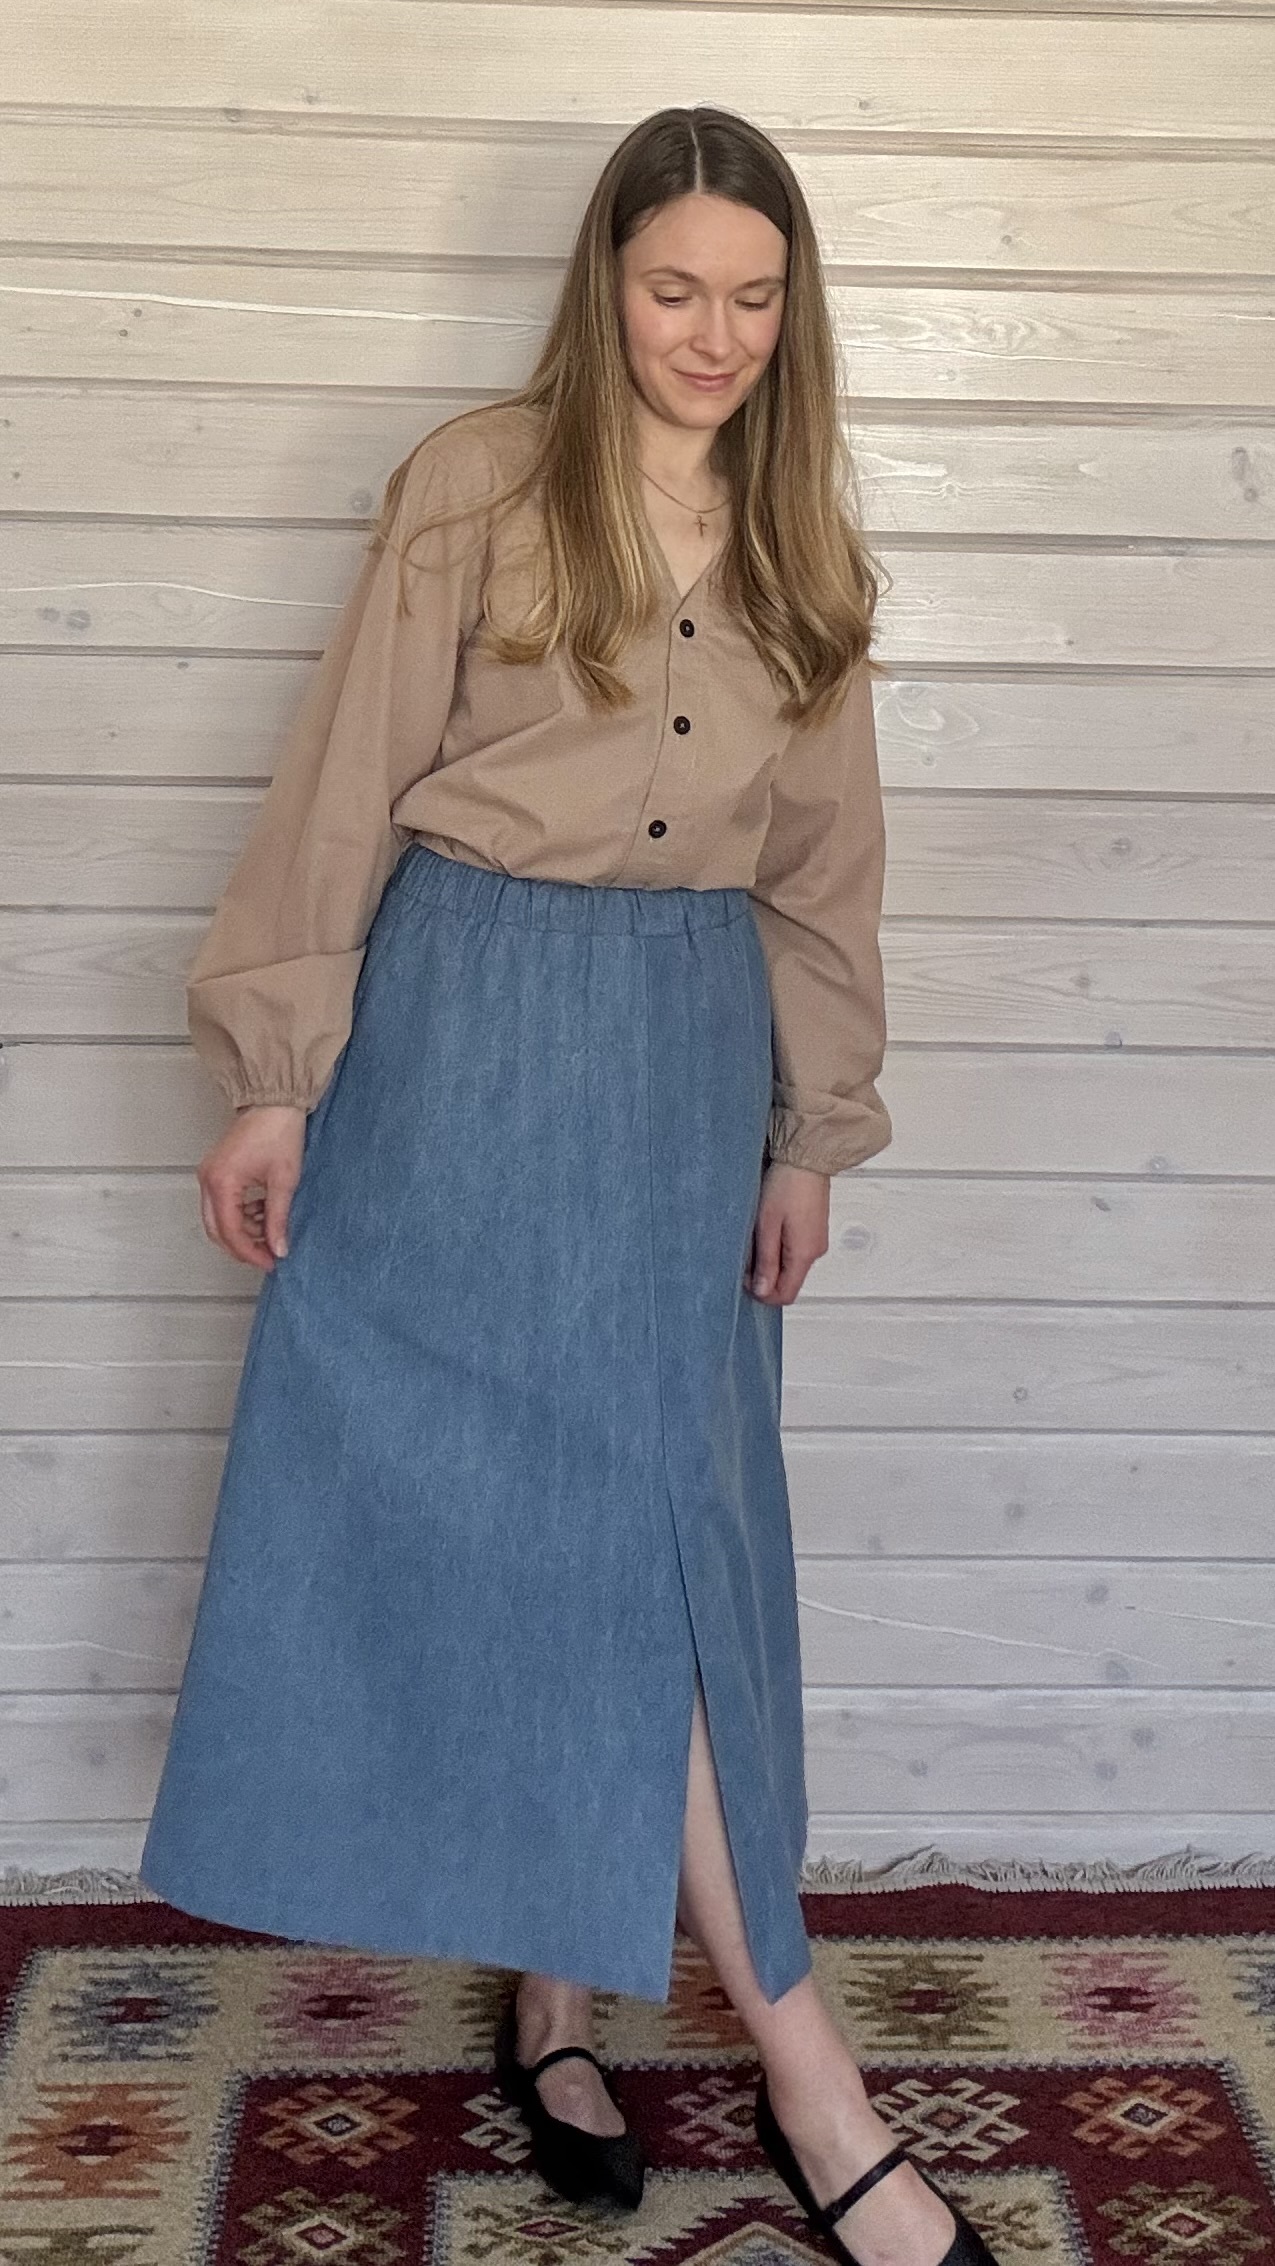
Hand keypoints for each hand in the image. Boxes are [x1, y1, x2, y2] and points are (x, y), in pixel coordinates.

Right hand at [197, 1104, 306, 1272]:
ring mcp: (209, 1175)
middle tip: (267, 1256)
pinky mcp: (217, 1171)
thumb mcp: (284, 1180)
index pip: (230, 1231)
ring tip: (270, 1234)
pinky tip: (262, 1214)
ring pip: (218, 1219)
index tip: (269, 1262)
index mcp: (221, 1181)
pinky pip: (222, 1204)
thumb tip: (278, 1247)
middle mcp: (208, 1179)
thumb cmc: (278, 1130)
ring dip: (242, 1231)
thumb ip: (278, 1218)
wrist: (274, 1102)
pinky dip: (240, 1215)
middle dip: (242, 1247)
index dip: (250, 1252)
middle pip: (217, 1230)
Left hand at [745, 1159, 830, 1304]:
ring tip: (755, 1238)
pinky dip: (779, 1249)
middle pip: (788, 1281)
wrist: (807, 1158)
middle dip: (764, 1277)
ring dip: (770, 1261)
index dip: (762, 1294)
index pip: (785, 1295)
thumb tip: (762, 1290)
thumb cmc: (787, 1185)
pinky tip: (767, 1231)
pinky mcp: (813, 1230)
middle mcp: (815, 1251)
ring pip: (790, 1266)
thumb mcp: (767, 1225)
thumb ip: (766, 1261)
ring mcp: (816, 1241)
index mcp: (804, 1254)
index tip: (743, 1278)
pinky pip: (795, 1251)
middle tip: (745, 1255)